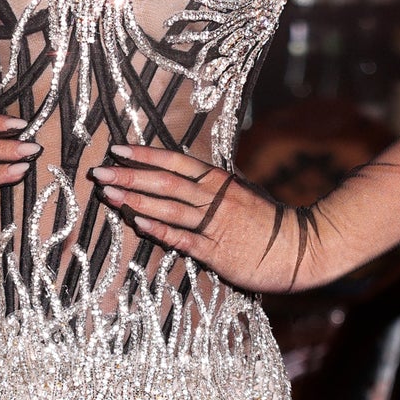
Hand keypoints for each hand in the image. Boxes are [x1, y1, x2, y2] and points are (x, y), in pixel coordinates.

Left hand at [92, 145, 327, 293]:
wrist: (299, 248)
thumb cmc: (269, 221)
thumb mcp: (243, 193)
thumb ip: (216, 186)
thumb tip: (190, 176)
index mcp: (219, 181)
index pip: (176, 162)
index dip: (145, 154)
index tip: (118, 148)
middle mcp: (214, 198)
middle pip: (164, 183)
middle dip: (129, 176)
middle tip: (99, 172)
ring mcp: (214, 224)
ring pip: (169, 209)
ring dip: (136, 201)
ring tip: (109, 195)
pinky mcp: (216, 251)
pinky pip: (183, 239)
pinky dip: (159, 230)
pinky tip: (138, 224)